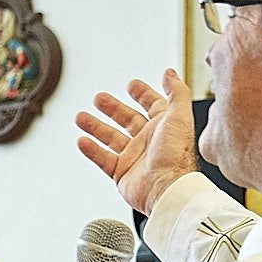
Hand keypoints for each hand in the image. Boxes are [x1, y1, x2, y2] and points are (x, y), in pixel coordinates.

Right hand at [74, 69, 199, 214]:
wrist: (167, 188)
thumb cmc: (176, 156)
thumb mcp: (180, 115)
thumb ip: (176, 92)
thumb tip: (170, 73)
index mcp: (163, 126)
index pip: (152, 105)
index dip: (143, 94)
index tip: (132, 85)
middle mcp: (149, 141)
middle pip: (127, 119)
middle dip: (112, 108)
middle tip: (99, 98)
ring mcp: (134, 157)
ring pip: (111, 137)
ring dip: (95, 126)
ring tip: (81, 117)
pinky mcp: (122, 173)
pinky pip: (103, 159)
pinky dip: (92, 150)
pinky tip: (82, 141)